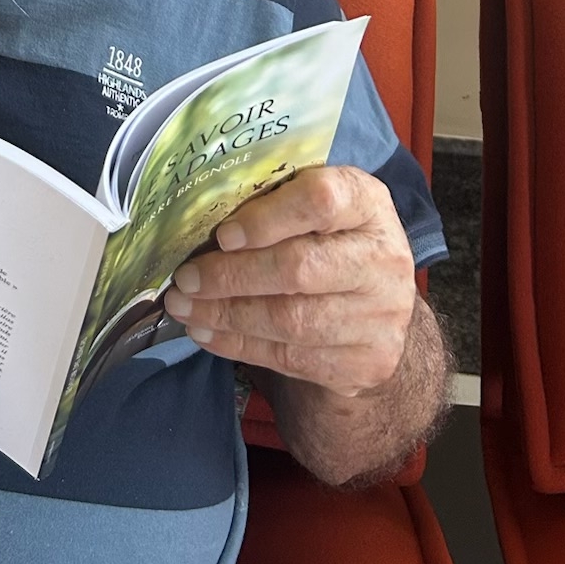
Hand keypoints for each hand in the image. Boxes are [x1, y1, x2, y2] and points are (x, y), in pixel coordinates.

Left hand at [163, 166, 415, 397]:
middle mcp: (381, 259)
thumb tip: (198, 216)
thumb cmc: (328, 239)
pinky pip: (290, 357)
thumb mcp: (314, 206)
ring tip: (183, 307)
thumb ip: (273, 202)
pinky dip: (238, 345)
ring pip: (290, 320)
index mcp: (367, 203)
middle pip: (299, 268)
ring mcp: (378, 317)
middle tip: (184, 279)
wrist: (376, 306)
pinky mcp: (364, 363)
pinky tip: (205, 333)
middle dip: (231, 276)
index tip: (223, 234)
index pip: (321, 200)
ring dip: (226, 315)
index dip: (267, 218)